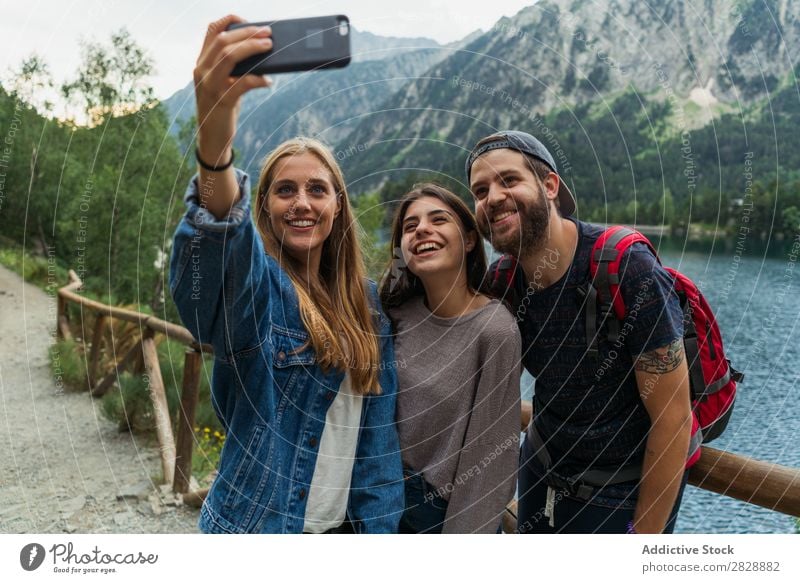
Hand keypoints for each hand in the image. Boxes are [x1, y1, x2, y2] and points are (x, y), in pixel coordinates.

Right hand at [193, 14, 272, 160]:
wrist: (211, 138)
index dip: (230, 21)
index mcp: (202, 63)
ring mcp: (210, 86)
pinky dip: (257, 79)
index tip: (247, 21)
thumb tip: (259, 51)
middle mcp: (202, 71)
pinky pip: (241, 84)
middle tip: (268, 33)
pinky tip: (267, 81)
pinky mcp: (221, 101)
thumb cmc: (221, 107)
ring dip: (252, 48)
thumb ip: (231, 67)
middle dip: (248, 33)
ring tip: (268, 47)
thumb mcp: (221, 82)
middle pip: (223, 41)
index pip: (211, 31)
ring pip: (229, 57)